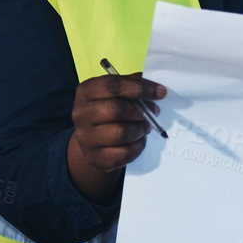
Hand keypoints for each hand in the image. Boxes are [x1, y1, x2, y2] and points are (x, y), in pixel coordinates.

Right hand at [68, 72, 165, 200]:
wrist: (92, 138)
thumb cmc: (109, 108)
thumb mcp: (116, 92)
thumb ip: (133, 84)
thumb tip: (156, 88)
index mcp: (86, 91)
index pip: (113, 86)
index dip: (140, 88)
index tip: (161, 92)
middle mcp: (81, 113)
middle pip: (117, 110)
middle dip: (142, 111)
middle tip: (155, 111)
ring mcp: (85, 137)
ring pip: (122, 133)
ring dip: (140, 129)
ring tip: (145, 126)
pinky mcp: (94, 157)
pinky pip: (125, 153)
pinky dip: (138, 146)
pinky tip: (138, 140)